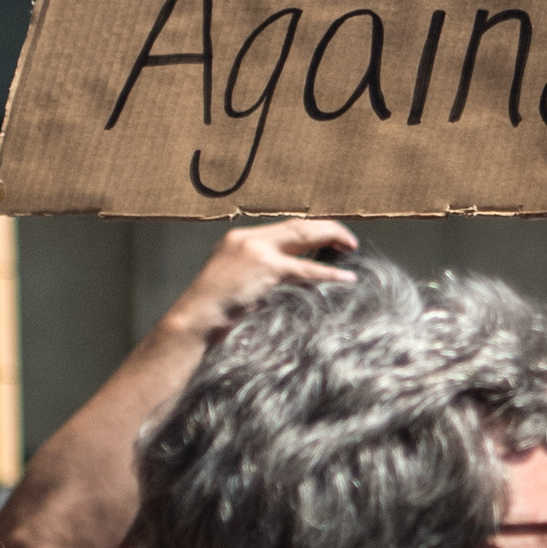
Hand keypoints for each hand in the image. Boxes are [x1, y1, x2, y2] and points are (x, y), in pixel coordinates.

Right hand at [170, 218, 356, 340]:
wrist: (195, 320)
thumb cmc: (212, 310)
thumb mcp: (234, 283)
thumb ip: (259, 275)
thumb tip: (293, 278)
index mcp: (238, 240)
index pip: (282, 228)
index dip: (308, 230)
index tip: (327, 236)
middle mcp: (247, 239)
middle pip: (296, 226)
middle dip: (325, 230)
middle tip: (348, 240)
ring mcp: (256, 251)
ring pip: (303, 238)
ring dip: (331, 241)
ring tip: (351, 248)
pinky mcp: (265, 268)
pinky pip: (305, 269)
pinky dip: (327, 273)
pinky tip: (344, 278)